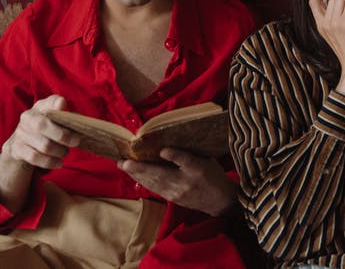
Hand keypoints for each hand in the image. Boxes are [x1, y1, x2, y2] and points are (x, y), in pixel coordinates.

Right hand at [0, 94, 80, 210]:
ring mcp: (20, 133)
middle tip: (76, 142)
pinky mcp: (17, 149)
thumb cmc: (48, 129)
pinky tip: (59, 162)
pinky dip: (50, 162)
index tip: (62, 105)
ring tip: (65, 152)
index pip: (49, 101)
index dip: (55, 103)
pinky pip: (35, 157)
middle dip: (63, 135)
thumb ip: (68, 118)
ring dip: (59, 151)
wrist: (22, 143)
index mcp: (41, 107)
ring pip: (43, 145)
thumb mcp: (56, 120)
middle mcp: (28, 117)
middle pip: (43, 125)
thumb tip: (81, 123)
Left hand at [118, 148, 236, 215]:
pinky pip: (155, 189)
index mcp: (199, 169)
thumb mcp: (208, 161)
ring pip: (155, 183)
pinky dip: (144, 181)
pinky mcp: (173, 198)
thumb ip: (191, 153)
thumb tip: (170, 142)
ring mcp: (178, 192)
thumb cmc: (214, 176)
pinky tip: (134, 176)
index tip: (163, 150)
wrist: (220, 201)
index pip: (186, 161)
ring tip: (124, 166)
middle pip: (162, 174)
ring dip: (137, 174)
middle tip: (125, 161)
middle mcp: (187, 182)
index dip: (175, 156)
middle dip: (141, 168)